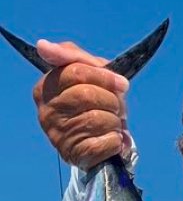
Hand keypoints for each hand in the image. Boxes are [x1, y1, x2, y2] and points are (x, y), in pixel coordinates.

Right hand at [32, 40, 130, 168]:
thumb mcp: (90, 75)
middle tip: (115, 107)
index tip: (122, 84)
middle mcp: (46, 111)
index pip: (76, 72)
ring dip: (115, 121)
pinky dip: (117, 140)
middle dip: (111, 100)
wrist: (100, 142)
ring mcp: (58, 135)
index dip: (104, 77)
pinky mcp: (75, 154)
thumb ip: (74, 57)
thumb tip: (43, 46)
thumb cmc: (96, 104)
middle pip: (87, 94)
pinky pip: (106, 142)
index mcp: (45, 87)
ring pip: (98, 119)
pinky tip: (111, 139)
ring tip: (111, 124)